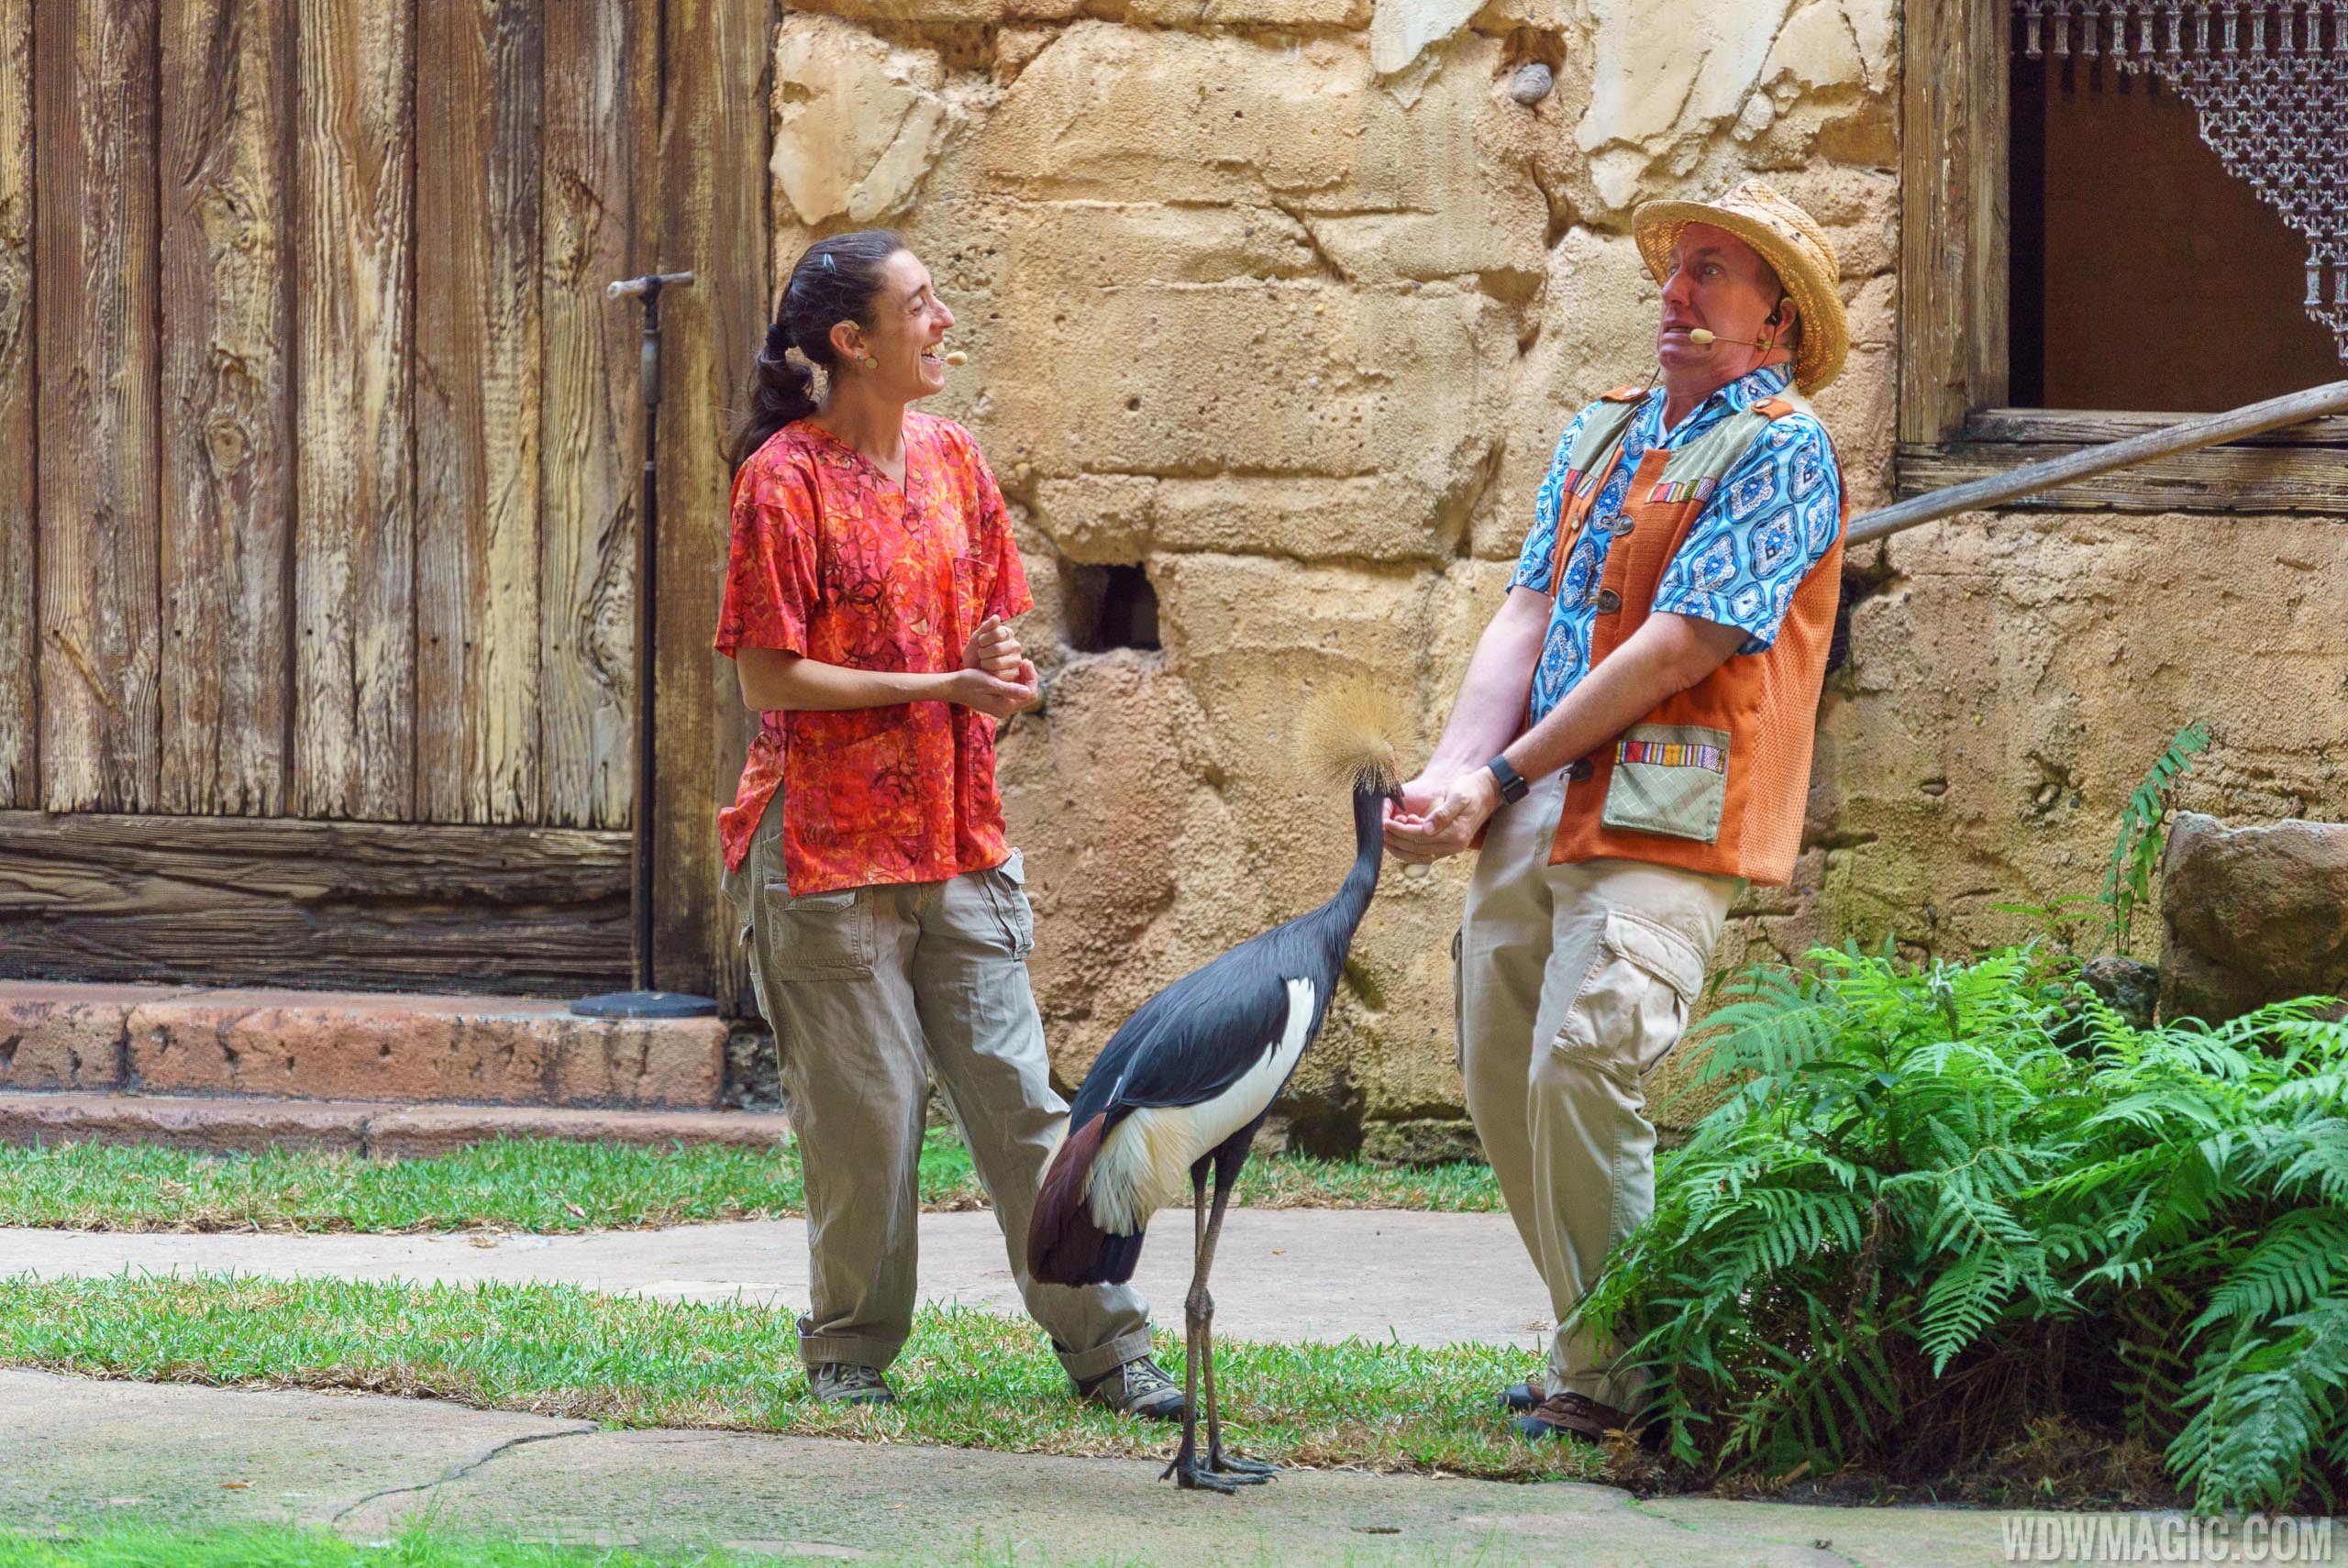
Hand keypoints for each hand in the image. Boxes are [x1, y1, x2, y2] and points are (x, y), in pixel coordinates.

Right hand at [943, 665, 1038, 721]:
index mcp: (1005, 707)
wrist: (951, 687)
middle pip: (1028, 694)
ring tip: (1018, 663)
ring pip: (1021, 692)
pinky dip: (1015, 680)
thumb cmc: (968, 683)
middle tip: (1024, 660)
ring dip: (1022, 678)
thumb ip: (1009, 689)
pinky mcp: (996, 701)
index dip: (1032, 677)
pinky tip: (1010, 669)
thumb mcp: (989, 683)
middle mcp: (1005, 709)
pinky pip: (1013, 691)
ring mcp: (1001, 706)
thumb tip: (1028, 692)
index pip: (1031, 694)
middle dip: (1029, 677)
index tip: (1025, 661)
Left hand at [961, 615, 1023, 682]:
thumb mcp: (976, 637)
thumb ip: (986, 627)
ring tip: (984, 662)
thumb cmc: (975, 652)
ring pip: (998, 662)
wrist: (973, 670)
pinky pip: (1000, 674)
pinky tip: (989, 672)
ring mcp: (1016, 660)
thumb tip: (996, 617)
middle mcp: (1015, 646)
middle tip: (981, 654)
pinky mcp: (1014, 674)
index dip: (983, 639)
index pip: (997, 633)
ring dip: (985, 663)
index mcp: (1008, 633)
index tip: (979, 643)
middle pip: (997, 648)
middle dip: (983, 653)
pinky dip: (990, 673)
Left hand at [1384, 767, 1500, 862]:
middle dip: (1395, 840)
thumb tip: (1427, 829)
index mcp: (1455, 835)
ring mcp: (1451, 849)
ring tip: (1386, 834)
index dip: (1400, 831)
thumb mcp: (1458, 797)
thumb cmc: (1470, 790)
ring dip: (1399, 847)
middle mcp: (1453, 846)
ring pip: (1418, 855)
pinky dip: (1409, 847)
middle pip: (1416, 849)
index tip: (1385, 823)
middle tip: (1379, 831)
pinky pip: (1423, 853)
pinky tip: (1402, 833)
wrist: (1486, 793)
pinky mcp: (1448, 847)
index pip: (1419, 837)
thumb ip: (1443, 813)